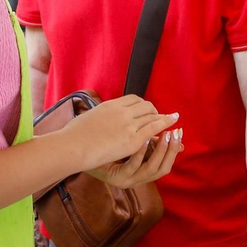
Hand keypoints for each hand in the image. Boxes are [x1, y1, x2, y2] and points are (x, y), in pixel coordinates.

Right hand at [65, 96, 181, 186]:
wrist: (73, 146)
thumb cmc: (73, 137)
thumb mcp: (86, 118)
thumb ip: (96, 115)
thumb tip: (93, 117)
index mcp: (110, 105)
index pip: (133, 100)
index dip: (143, 105)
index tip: (147, 110)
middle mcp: (121, 111)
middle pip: (145, 106)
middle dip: (154, 111)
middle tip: (160, 116)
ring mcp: (128, 125)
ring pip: (152, 116)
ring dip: (163, 117)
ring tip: (172, 119)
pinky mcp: (132, 139)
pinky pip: (153, 128)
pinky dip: (165, 124)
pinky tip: (173, 124)